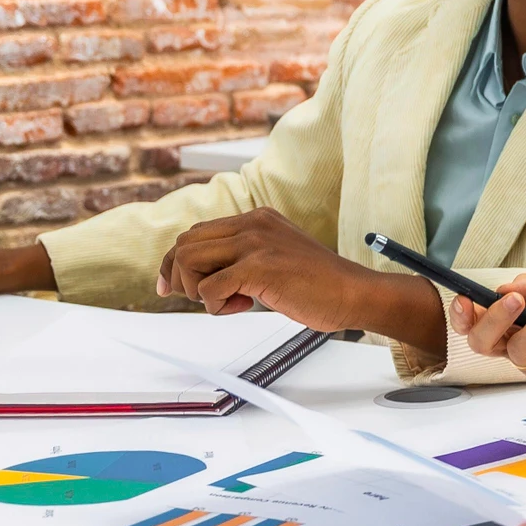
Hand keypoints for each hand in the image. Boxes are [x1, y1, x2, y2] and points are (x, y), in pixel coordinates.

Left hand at [157, 209, 437, 346]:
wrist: (354, 293)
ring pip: (189, 261)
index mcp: (257, 219)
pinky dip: (217, 306)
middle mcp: (252, 224)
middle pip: (184, 244)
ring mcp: (255, 243)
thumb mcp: (276, 258)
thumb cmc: (321, 285)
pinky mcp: (258, 267)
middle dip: (181, 277)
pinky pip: (209, 289)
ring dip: (197, 291)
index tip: (171, 287)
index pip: (195, 233)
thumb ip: (245, 258)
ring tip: (228, 301)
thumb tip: (204, 277)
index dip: (176, 262)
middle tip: (202, 299)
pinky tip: (245, 306)